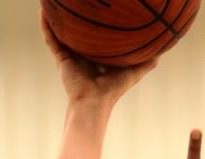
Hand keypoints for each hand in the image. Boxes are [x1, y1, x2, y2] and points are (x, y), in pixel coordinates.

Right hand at [40, 12, 157, 104]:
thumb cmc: (113, 90)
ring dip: (58, 17)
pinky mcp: (60, 57)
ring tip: (55, 0)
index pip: (96, 38)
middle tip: (78, 1)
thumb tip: (161, 54)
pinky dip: (46, 24)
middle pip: (79, 32)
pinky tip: (43, 8)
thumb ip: (145, 64)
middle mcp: (82, 55)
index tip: (100, 10)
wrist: (94, 102)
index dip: (97, 26)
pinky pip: (51, 37)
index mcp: (97, 58)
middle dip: (77, 19)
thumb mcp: (132, 73)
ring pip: (62, 31)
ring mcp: (69, 56)